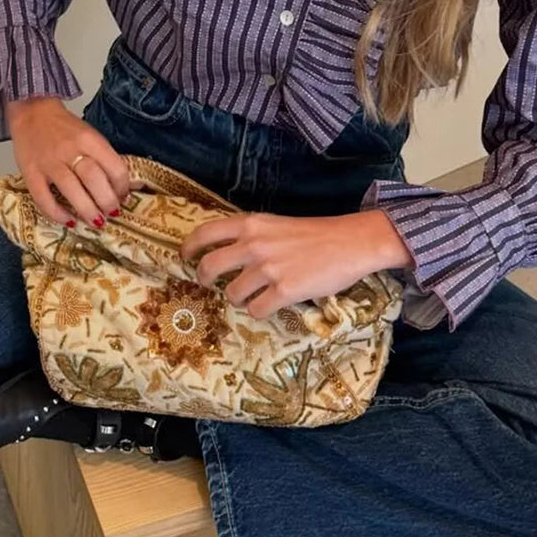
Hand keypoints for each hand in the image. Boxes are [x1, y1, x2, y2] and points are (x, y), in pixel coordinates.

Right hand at [5, 97, 129, 228]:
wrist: (32, 112)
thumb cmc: (65, 129)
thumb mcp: (90, 136)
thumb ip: (104, 158)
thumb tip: (120, 189)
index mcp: (89, 140)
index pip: (114, 167)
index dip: (122, 187)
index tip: (123, 198)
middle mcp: (70, 150)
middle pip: (94, 179)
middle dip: (107, 202)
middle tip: (111, 213)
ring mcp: (49, 163)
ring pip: (71, 190)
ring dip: (87, 210)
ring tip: (96, 222)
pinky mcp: (30, 173)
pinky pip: (43, 198)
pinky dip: (57, 213)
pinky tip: (69, 221)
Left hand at [181, 209, 412, 317]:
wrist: (351, 243)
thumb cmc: (316, 234)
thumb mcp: (277, 224)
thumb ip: (251, 236)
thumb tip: (226, 254)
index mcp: (251, 224)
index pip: (205, 233)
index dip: (189, 248)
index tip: (184, 258)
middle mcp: (254, 245)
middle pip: (209, 267)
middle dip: (204, 279)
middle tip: (209, 284)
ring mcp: (268, 269)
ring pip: (232, 294)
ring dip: (238, 299)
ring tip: (252, 295)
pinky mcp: (284, 291)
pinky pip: (256, 310)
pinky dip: (259, 311)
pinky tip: (269, 305)